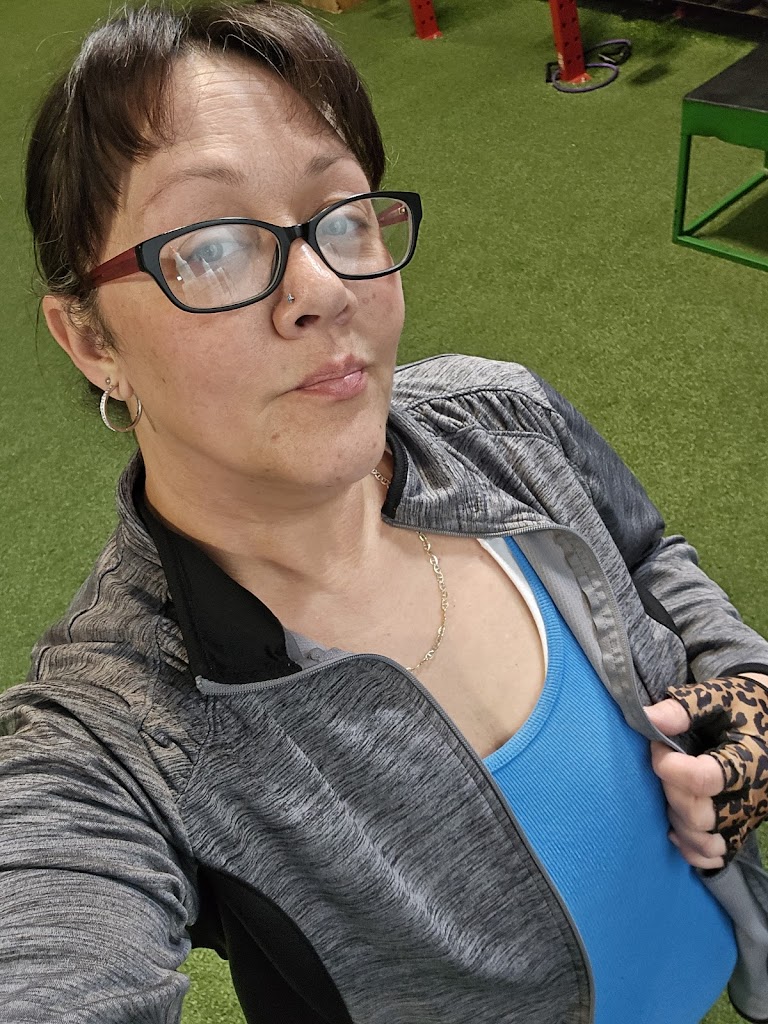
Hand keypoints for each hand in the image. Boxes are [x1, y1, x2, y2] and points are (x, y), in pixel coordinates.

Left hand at [645, 674, 767, 868]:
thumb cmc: (739, 706)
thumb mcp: (715, 698)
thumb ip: (682, 709)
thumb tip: (645, 718)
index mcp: (749, 761)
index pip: (703, 780)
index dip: (669, 766)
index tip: (656, 745)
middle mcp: (752, 796)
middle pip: (701, 816)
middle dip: (671, 791)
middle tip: (664, 767)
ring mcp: (747, 817)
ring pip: (705, 840)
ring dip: (677, 819)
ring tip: (671, 791)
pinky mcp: (740, 827)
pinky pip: (714, 855)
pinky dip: (690, 847)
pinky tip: (675, 825)